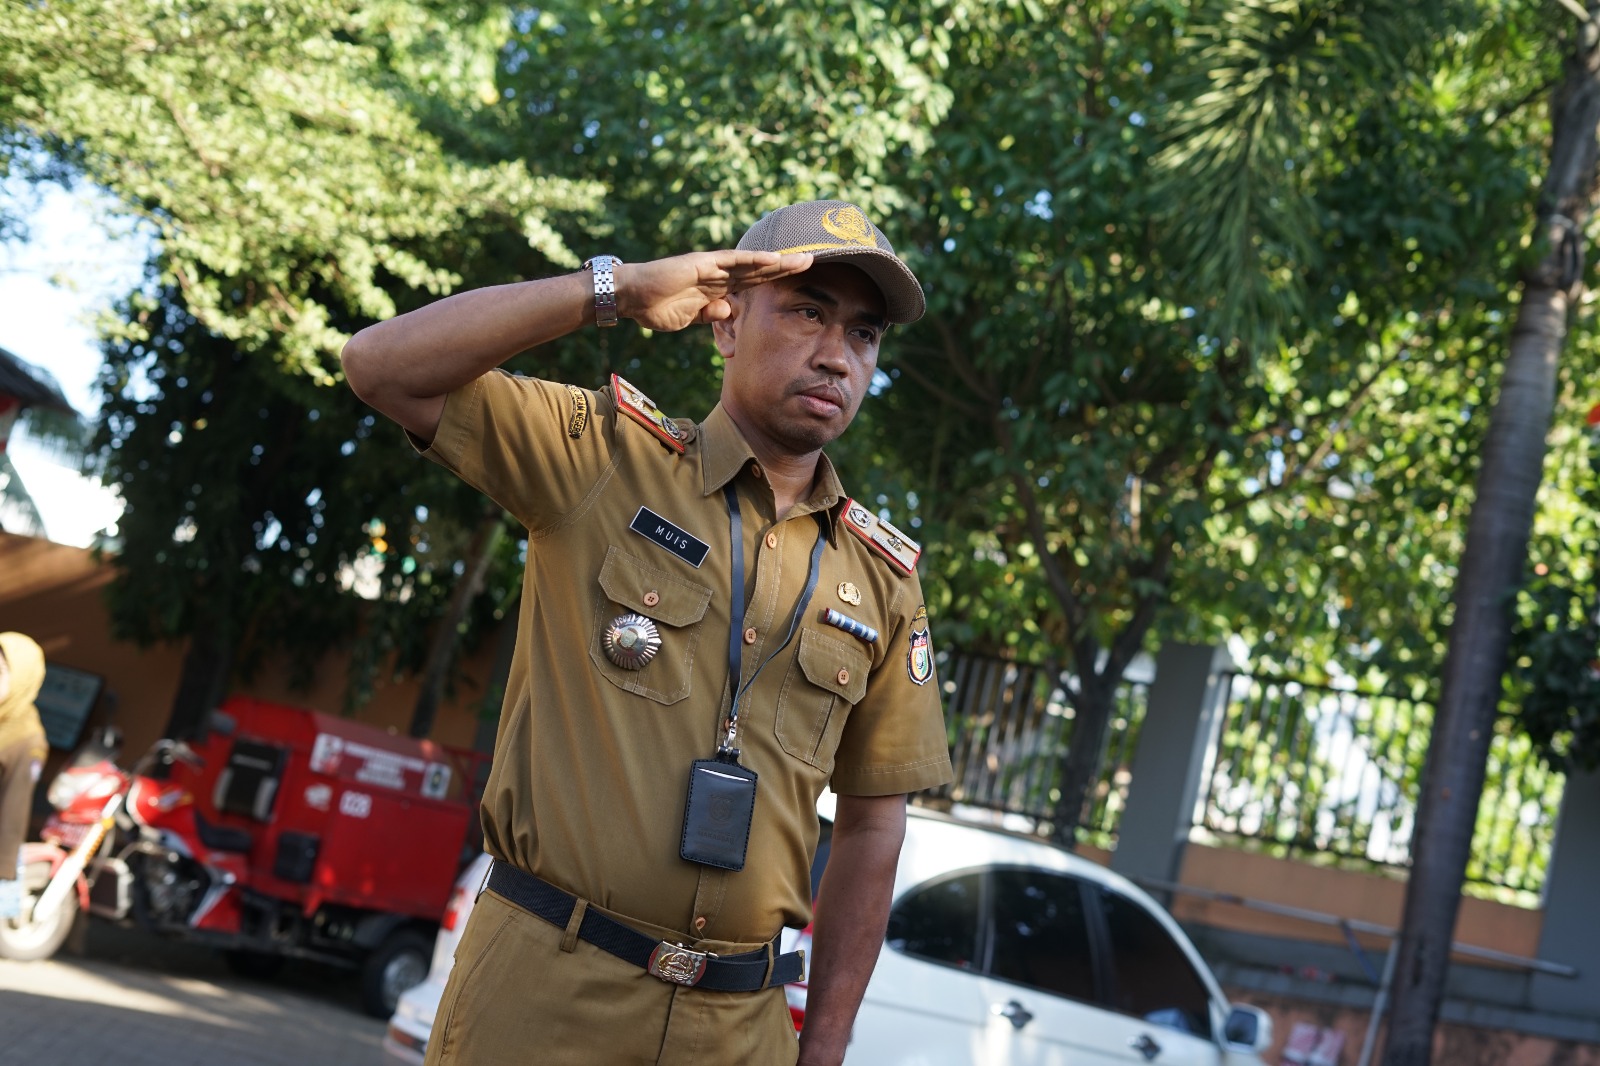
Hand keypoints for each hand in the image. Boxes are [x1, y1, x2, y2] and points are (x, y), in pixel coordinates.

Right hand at [616, 250, 812, 331]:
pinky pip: (733, 261)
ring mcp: (712, 267)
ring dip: (779, 262)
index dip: (775, 282)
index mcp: (717, 288)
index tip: (798, 282)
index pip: (753, 284)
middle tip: (813, 261)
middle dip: (786, 268)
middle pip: (759, 271)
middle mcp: (718, 274)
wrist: (632, 297)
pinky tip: (774, 260)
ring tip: (804, 259)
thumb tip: (729, 311)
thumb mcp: (690, 318)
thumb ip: (710, 314)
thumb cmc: (655, 307)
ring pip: (752, 264)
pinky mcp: (703, 263)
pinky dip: (754, 260)